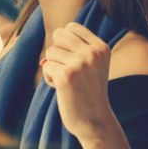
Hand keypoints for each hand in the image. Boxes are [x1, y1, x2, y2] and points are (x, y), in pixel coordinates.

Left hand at [42, 23, 113, 140]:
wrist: (94, 121)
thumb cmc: (89, 91)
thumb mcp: (92, 64)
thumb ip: (77, 47)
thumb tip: (54, 37)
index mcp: (101, 47)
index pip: (72, 27)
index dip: (65, 42)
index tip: (73, 60)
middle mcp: (92, 53)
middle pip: (59, 35)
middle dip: (58, 52)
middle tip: (68, 70)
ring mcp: (79, 64)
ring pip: (50, 52)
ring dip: (53, 67)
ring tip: (67, 82)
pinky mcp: (65, 76)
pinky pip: (46, 66)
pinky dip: (49, 78)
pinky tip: (61, 89)